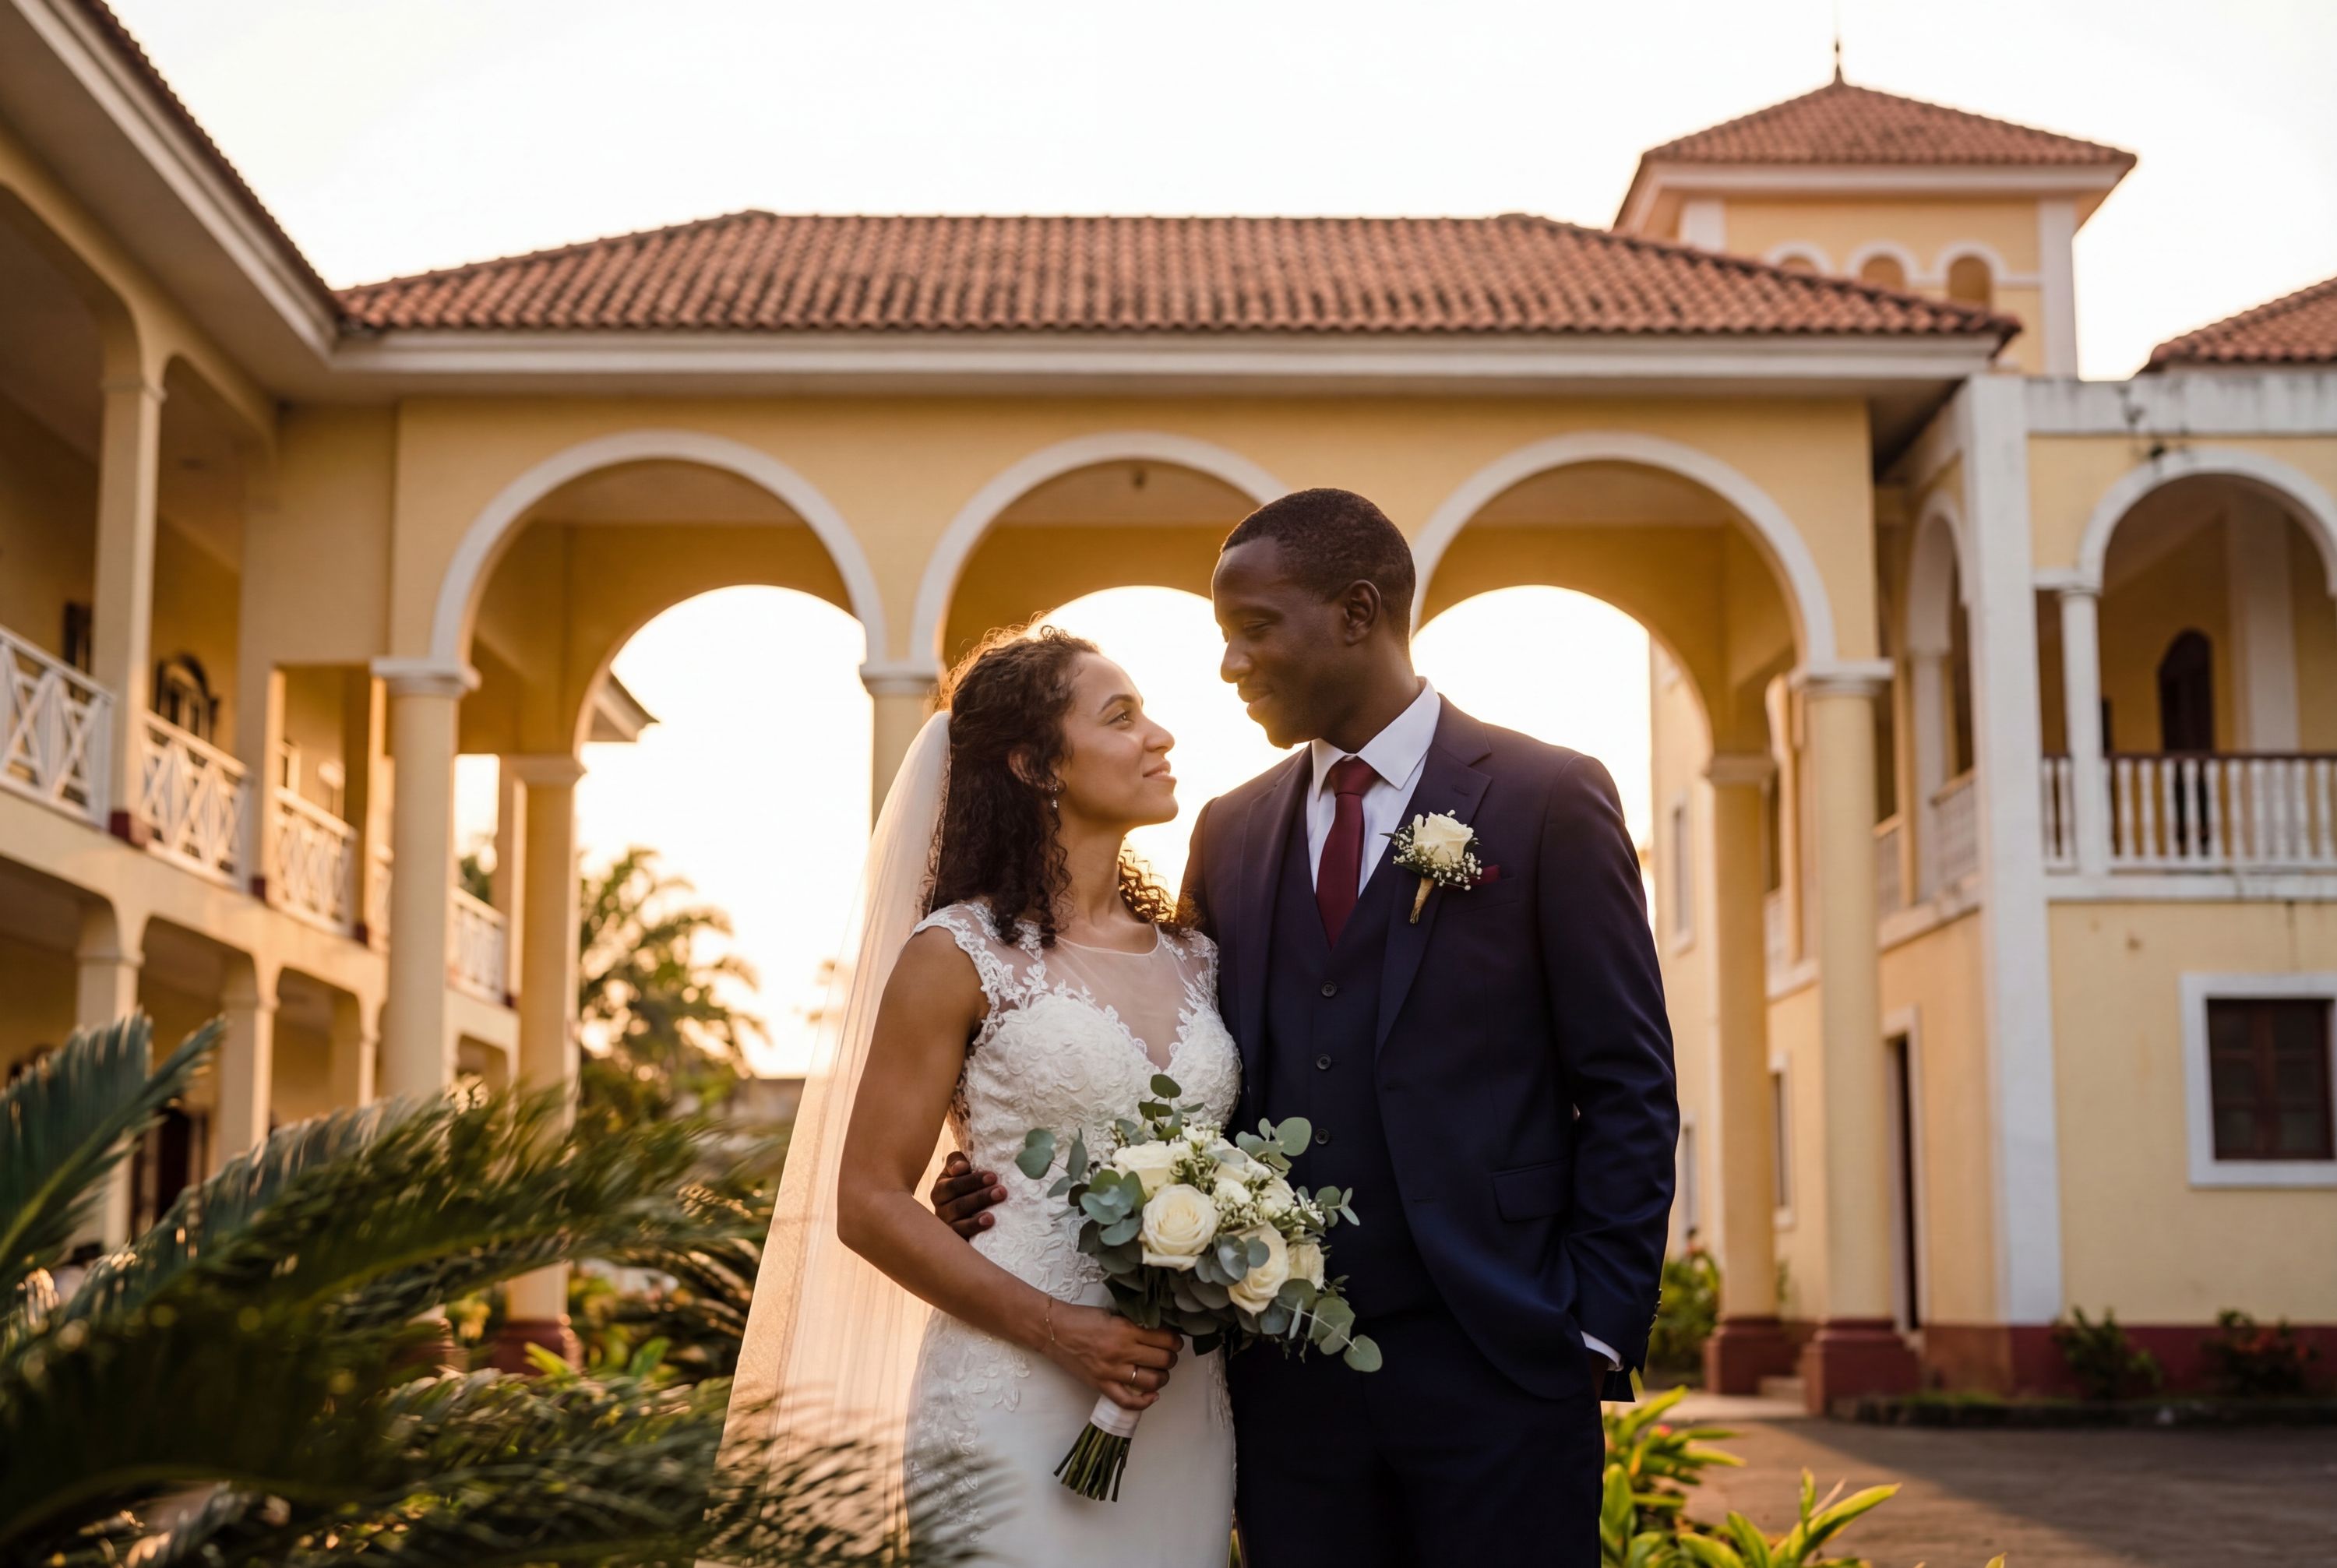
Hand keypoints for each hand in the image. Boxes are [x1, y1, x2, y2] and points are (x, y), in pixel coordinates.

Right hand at [929, 1152, 1004, 1239]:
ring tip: (992, 1216)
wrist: (966, 1214)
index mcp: (940, 1190)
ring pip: (959, 1224)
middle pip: (958, 1205)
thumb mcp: (959, 1171)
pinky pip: (963, 1239)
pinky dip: (974, 1233)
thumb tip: (962, 1167)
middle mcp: (940, 1210)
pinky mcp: (957, 1241)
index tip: (993, 1176)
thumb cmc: (966, 1186)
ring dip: (977, 1220)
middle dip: (981, 1197)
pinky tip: (987, 1228)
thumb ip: (957, 1162)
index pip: (953, 1185)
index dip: (972, 1181)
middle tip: (1002, 1191)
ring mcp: (948, 1228)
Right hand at [1043, 1300, 1180, 1411]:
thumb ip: (1134, 1324)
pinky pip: (1127, 1401)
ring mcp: (1111, 1371)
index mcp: (1125, 1329)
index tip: (1176, 1341)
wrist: (1053, 1330)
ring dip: (1162, 1378)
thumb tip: (1158, 1333)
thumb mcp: (1113, 1314)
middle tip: (1169, 1355)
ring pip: (1151, 1381)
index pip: (1164, 1339)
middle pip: (1162, 1360)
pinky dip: (1144, 1402)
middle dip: (1171, 1358)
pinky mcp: (1101, 1385)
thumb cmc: (1081, 1318)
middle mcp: (1121, 1351)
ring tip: (1161, 1373)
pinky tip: (1152, 1396)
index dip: (1175, 1341)